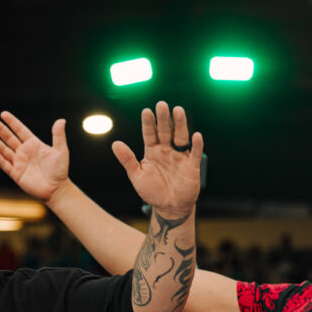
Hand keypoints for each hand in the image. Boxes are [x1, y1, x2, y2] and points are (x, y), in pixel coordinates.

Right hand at [0, 112, 69, 203]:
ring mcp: (19, 162)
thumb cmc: (60, 170)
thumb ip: (58, 136)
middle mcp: (24, 152)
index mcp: (33, 144)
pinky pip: (4, 164)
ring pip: (4, 150)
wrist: (56, 189)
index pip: (20, 130)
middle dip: (1, 130)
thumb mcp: (61, 151)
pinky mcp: (16, 174)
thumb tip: (61, 120)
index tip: (3, 114)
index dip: (12, 122)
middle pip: (9, 138)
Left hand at [112, 101, 202, 216]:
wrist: (169, 207)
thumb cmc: (152, 191)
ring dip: (180, 125)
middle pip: (165, 131)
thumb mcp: (137, 176)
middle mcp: (167, 150)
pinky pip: (195, 154)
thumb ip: (127, 160)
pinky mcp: (192, 167)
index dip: (148, 123)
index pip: (150, 134)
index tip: (146, 111)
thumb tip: (115, 144)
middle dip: (163, 119)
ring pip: (181, 137)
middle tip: (162, 104)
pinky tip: (196, 135)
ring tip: (178, 110)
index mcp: (152, 151)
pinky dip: (196, 145)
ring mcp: (180, 157)